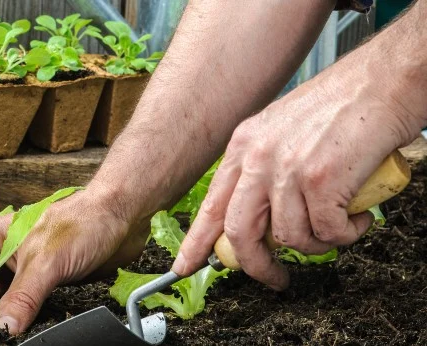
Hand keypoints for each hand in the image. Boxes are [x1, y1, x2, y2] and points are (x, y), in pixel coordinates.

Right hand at [0, 191, 146, 334]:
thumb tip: (2, 328)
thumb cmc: (83, 222)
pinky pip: (21, 308)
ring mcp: (21, 272)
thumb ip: (23, 297)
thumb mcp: (46, 262)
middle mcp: (2, 255)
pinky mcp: (42, 286)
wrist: (124, 218)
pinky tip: (15, 332)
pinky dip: (16, 321)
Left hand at [171, 62, 422, 288]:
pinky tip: (358, 217)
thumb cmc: (344, 105)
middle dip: (256, 265)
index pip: (211, 205)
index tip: (185, 266)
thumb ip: (265, 168)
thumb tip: (263, 216)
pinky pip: (327, 232)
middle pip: (239, 232)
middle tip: (275, 278)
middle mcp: (258, 157)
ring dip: (318, 245)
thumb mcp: (283, 131)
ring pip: (289, 238)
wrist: (384, 80)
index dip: (197, 242)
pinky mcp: (321, 181)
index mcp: (243, 145)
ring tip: (338, 228)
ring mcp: (287, 169)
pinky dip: (346, 234)